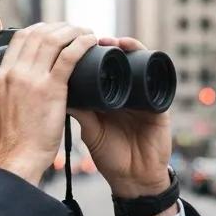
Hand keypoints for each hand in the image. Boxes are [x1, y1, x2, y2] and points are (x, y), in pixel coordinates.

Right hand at [0, 22, 98, 185]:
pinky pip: (68, 56)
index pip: (20, 37)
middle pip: (38, 33)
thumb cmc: (16, 139)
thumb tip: (28, 82)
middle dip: (60, 27)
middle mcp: (14, 72)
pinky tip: (90, 42)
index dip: (41, 28)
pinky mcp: (50, 89)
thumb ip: (14, 90)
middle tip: (76, 30)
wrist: (17, 158)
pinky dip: (81, 44)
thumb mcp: (5, 105)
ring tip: (87, 34)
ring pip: (53, 39)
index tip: (56, 31)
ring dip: (73, 31)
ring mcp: (31, 79)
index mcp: (2, 75)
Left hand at [69, 36, 172, 197]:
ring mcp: (144, 98)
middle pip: (120, 61)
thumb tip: (56, 89)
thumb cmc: (111, 156)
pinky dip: (149, 63)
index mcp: (110, 98)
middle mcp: (127, 94)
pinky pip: (157, 79)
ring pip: (139, 64)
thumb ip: (79, 112)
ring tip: (115, 42)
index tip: (75, 44)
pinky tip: (138, 54)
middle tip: (94, 37)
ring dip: (128, 48)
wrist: (133, 179)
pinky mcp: (160, 105)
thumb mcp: (91, 130)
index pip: (102, 70)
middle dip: (109, 46)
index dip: (90, 56)